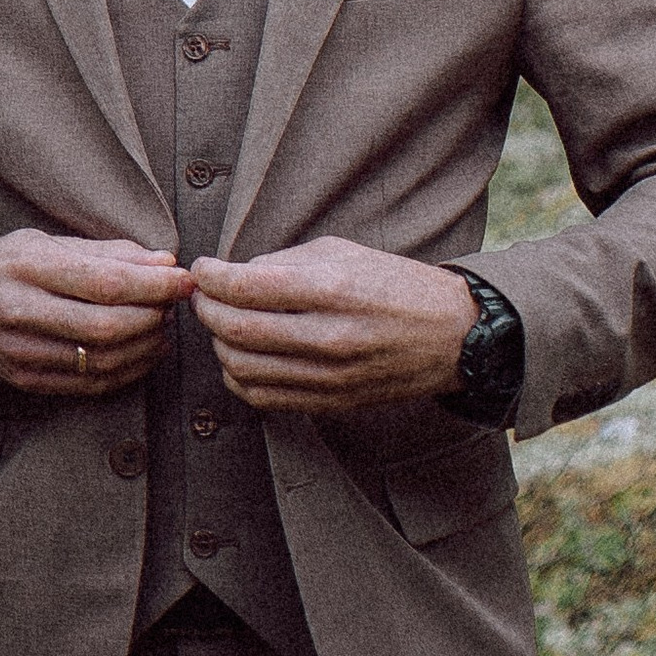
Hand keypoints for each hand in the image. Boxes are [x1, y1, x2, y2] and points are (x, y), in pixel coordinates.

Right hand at [0, 230, 187, 399]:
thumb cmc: (5, 264)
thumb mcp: (47, 243)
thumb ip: (107, 253)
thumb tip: (166, 263)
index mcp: (29, 268)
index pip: (105, 282)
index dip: (154, 285)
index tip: (185, 280)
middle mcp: (21, 312)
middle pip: (107, 326)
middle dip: (153, 316)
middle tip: (174, 304)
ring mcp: (22, 352)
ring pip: (102, 360)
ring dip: (146, 345)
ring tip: (161, 325)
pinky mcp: (26, 379)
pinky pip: (90, 384)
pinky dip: (128, 370)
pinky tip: (143, 351)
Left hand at [186, 240, 474, 416]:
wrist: (454, 336)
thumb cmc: (396, 284)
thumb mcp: (343, 253)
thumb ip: (284, 262)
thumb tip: (234, 274)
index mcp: (333, 290)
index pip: (247, 286)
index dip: (210, 277)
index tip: (201, 269)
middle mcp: (329, 337)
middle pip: (236, 330)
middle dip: (206, 309)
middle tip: (203, 295)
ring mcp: (330, 377)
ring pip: (242, 368)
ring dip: (218, 344)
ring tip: (222, 324)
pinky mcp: (331, 403)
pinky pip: (263, 397)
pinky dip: (238, 378)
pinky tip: (241, 356)